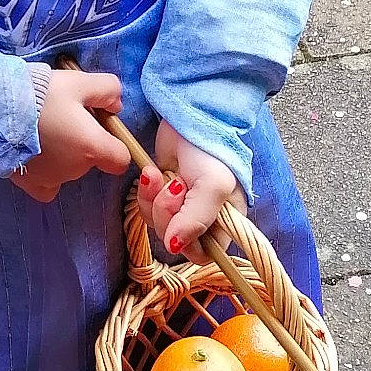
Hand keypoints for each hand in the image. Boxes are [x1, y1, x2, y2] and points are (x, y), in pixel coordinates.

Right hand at [10, 68, 130, 202]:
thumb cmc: (42, 95)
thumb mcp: (80, 82)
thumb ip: (107, 90)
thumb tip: (116, 106)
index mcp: (92, 147)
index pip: (120, 159)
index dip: (115, 143)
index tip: (100, 126)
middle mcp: (75, 169)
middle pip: (90, 160)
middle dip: (82, 141)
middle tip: (62, 116)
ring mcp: (51, 179)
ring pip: (67, 169)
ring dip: (62, 153)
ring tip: (41, 128)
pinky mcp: (28, 183)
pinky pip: (46, 186)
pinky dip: (45, 174)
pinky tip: (37, 156)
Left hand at [133, 122, 238, 254]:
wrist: (189, 116)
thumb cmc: (211, 149)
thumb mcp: (213, 185)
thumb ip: (197, 219)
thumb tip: (174, 246)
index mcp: (226, 221)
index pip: (204, 254)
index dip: (189, 243)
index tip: (182, 221)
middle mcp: (203, 218)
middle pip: (176, 242)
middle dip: (167, 215)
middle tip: (174, 186)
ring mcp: (180, 207)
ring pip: (157, 225)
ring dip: (154, 201)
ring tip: (161, 176)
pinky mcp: (160, 193)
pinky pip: (144, 208)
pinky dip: (144, 191)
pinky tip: (151, 172)